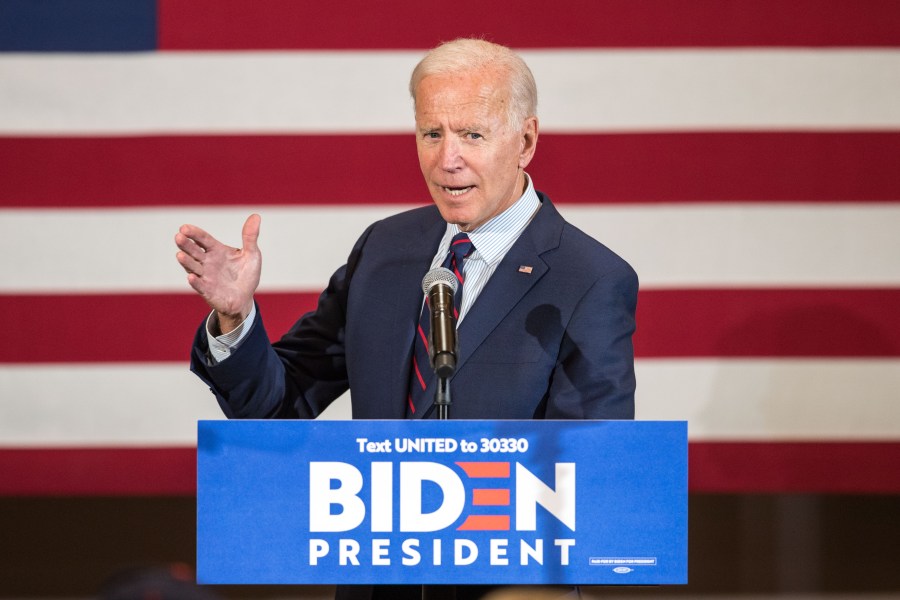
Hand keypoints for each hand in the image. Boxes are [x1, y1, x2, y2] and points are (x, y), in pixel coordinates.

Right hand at [175, 214, 261, 333]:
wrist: (245, 298)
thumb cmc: (246, 275)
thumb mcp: (252, 254)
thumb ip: (250, 237)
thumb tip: (256, 216)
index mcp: (216, 251)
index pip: (203, 239)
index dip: (195, 233)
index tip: (184, 227)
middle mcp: (207, 262)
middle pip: (194, 251)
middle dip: (186, 244)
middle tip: (178, 236)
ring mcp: (206, 277)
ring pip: (193, 267)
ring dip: (187, 262)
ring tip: (180, 255)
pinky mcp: (208, 291)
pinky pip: (200, 286)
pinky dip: (195, 282)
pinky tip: (191, 277)